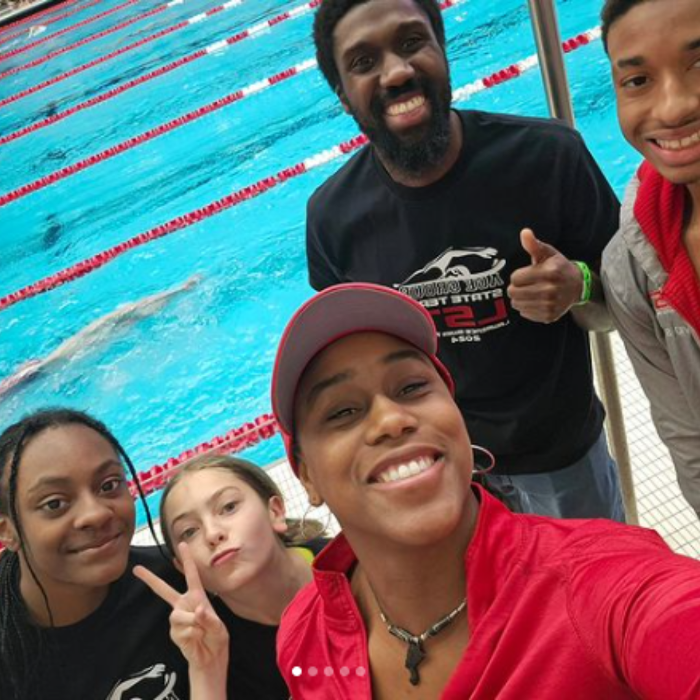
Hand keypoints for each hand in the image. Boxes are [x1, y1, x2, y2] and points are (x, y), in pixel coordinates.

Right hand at [134, 543, 228, 670]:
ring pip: (177, 615)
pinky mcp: (173, 632)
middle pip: (164, 590)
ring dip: (191, 624)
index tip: (182, 543)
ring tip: (200, 630)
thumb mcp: (219, 627)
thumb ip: (209, 618)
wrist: (210, 657)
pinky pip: (179, 630)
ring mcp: (177, 618)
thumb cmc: (216, 638)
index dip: (187, 559)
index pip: (192, 575)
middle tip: (136, 568)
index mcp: (198, 596)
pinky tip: (195, 639)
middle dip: (150, 579)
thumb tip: (197, 610)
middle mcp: (184, 604)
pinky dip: (190, 635)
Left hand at [507, 228, 582, 323]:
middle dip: (515, 287)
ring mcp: (550, 305)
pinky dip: (527, 308)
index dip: (517, 275)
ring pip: (517, 304)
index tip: (525, 274)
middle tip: (524, 284)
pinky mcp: (549, 316)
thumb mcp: (548, 253)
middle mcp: (550, 290)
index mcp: (549, 272)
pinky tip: (536, 301)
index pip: (515, 278)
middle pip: (513, 292)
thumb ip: (534, 244)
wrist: (577, 286)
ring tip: (530, 292)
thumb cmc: (558, 267)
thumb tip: (524, 232)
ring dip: (520, 298)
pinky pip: (525, 313)